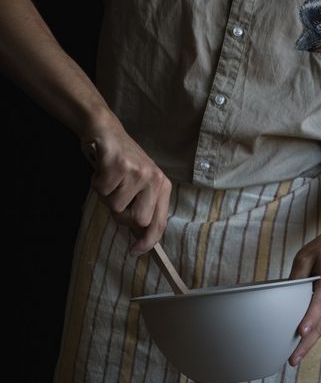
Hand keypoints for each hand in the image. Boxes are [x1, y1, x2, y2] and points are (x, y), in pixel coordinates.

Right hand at [82, 119, 171, 254]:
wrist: (106, 130)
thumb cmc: (122, 162)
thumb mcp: (140, 184)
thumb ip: (142, 207)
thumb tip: (140, 238)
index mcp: (162, 186)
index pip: (159, 222)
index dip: (148, 241)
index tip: (136, 251)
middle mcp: (154, 179)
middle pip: (137, 220)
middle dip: (120, 215)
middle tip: (115, 197)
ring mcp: (137, 172)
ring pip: (115, 207)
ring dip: (106, 196)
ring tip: (109, 179)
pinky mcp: (119, 165)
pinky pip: (102, 191)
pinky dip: (96, 183)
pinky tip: (101, 170)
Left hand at [288, 227, 320, 365]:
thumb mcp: (305, 257)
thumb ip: (296, 275)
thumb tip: (285, 292)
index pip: (319, 303)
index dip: (310, 319)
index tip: (301, 331)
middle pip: (320, 325)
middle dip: (306, 343)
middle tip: (292, 359)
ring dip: (308, 344)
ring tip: (294, 358)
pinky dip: (312, 336)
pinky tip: (301, 345)